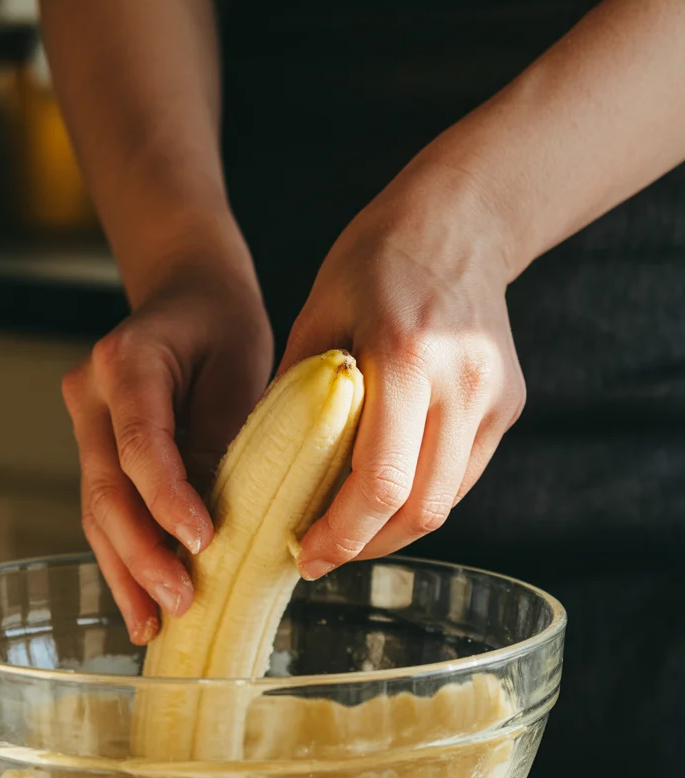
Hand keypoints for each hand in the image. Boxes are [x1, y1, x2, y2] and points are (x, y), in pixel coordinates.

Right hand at [63, 264, 272, 643]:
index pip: (141, 443)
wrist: (187, 296)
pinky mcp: (94, 451)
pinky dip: (125, 558)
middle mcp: (89, 394)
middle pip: (105, 488)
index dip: (167, 500)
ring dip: (126, 572)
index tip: (202, 544)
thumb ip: (225, 441)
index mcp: (126, 361)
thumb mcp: (241, 372)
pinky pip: (104, 511)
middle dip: (142, 555)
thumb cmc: (222, 328)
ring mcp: (84, 425)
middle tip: (180, 603)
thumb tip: (225, 526)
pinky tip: (141, 603)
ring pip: (97, 511)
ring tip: (154, 625)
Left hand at [280, 160, 524, 579]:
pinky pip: (461, 478)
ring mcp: (494, 398)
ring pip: (445, 503)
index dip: (342, 534)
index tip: (303, 555)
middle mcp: (461, 383)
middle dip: (365, 546)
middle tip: (318, 556)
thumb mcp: (316, 315)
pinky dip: (419, 500)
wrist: (462, 221)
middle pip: (421, 509)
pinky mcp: (509, 406)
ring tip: (345, 533)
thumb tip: (268, 470)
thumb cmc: (374, 261)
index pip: (381, 480)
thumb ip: (296, 394)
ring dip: (392, 531)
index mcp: (406, 355)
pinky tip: (382, 499)